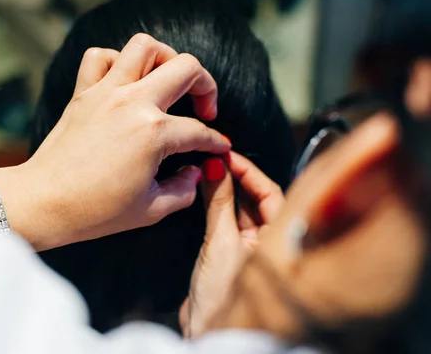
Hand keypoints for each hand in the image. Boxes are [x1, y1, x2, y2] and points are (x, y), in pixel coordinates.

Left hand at [0, 34, 229, 249]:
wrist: (44, 202)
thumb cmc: (95, 211)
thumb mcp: (151, 209)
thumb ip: (184, 190)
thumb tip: (196, 172)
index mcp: (154, 133)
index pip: (199, 131)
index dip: (215, 142)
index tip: (218, 148)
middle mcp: (133, 103)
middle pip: (186, 67)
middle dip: (206, 85)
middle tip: (204, 108)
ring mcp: (105, 93)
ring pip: (144, 46)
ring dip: (165, 58)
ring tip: (168, 81)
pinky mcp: (83, 93)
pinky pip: (99, 56)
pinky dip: (116, 61)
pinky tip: (125, 81)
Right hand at [179, 152, 284, 337]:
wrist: (206, 333)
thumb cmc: (221, 300)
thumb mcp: (219, 242)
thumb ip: (217, 202)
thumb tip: (215, 168)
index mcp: (283, 240)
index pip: (271, 193)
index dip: (249, 171)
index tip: (228, 155)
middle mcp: (272, 242)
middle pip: (259, 199)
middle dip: (238, 177)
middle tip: (216, 158)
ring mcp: (252, 248)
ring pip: (244, 208)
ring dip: (227, 189)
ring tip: (210, 169)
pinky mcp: (232, 253)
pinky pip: (230, 220)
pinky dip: (219, 205)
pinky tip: (207, 190)